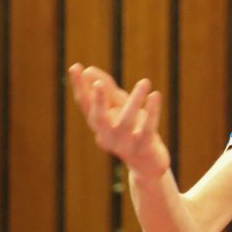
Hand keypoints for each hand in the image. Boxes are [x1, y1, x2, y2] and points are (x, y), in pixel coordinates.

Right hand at [68, 63, 170, 178]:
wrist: (147, 164)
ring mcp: (124, 144)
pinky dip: (152, 112)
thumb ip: (108, 91)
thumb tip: (90, 70)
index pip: (85, 104)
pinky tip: (155, 95)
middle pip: (98, 117)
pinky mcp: (143, 147)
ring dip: (135, 100)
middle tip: (100, 84)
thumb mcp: (119, 109)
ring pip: (126, 120)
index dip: (79, 86)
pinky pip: (147, 128)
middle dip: (98, 100)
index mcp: (98, 124)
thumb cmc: (132, 130)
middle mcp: (107, 135)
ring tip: (145, 81)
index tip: (75, 67)